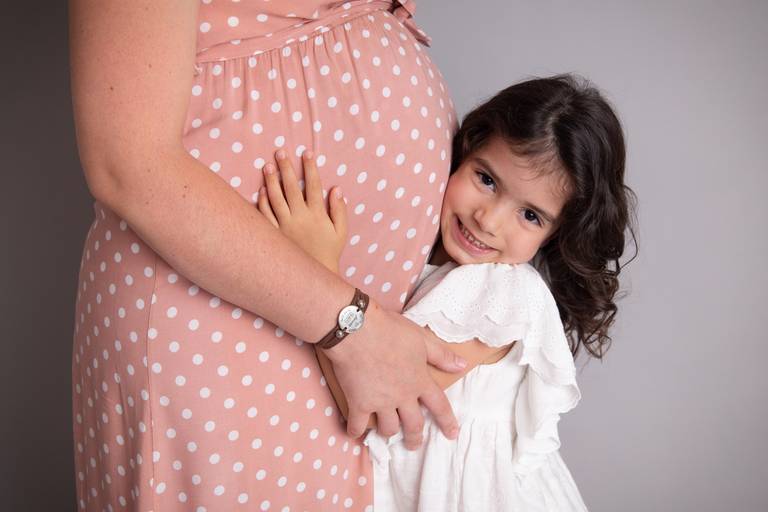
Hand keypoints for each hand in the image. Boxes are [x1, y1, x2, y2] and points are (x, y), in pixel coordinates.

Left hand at [257, 150, 346, 272]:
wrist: (313, 274)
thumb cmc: (329, 252)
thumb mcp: (341, 231)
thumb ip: (339, 209)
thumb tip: (336, 188)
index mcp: (318, 214)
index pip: (314, 185)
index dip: (310, 167)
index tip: (306, 152)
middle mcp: (300, 217)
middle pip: (291, 187)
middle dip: (286, 167)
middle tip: (280, 152)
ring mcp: (285, 225)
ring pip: (276, 198)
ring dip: (271, 180)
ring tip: (267, 166)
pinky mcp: (275, 234)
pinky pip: (266, 215)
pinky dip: (263, 201)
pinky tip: (262, 190)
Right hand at [323, 301, 465, 449]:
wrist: (356, 330)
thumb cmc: (390, 330)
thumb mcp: (421, 339)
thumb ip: (441, 355)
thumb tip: (462, 365)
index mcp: (419, 381)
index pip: (439, 406)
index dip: (447, 421)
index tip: (452, 433)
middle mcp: (402, 396)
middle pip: (414, 425)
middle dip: (415, 438)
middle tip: (414, 444)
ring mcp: (380, 402)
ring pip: (389, 428)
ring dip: (389, 433)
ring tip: (388, 434)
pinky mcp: (359, 403)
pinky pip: (358, 425)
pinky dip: (356, 431)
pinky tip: (355, 432)